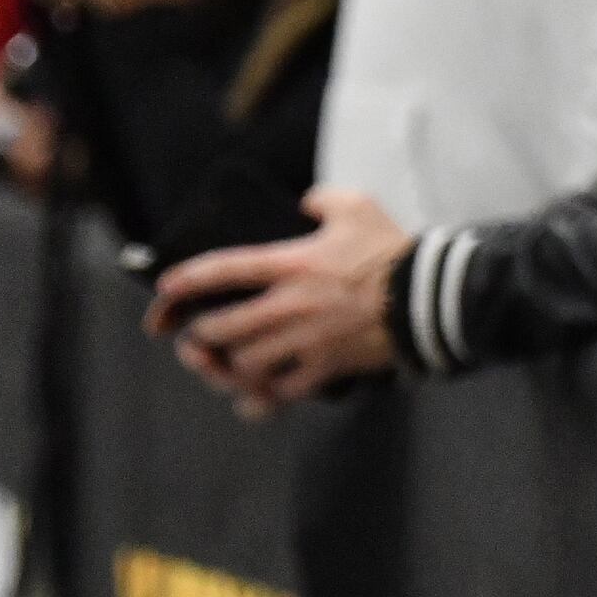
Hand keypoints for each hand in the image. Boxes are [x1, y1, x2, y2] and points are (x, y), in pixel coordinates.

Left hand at [145, 188, 411, 414]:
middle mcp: (289, 304)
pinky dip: (265, 397)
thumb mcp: (359, 206)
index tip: (166, 288)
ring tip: (221, 365)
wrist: (430, 297)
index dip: (188, 279)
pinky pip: (283, 391)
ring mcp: (306, 339)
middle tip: (197, 335)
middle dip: (200, 334)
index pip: (224, 270)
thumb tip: (304, 204)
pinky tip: (257, 395)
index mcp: (292, 263)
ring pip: (244, 363)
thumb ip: (322, 200)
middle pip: (221, 328)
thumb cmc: (393, 250)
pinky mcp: (326, 366)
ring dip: (228, 366)